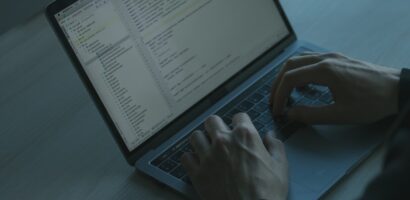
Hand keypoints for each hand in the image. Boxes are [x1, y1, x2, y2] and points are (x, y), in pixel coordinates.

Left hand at [181, 113, 287, 199]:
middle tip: (221, 138)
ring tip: (207, 149)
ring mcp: (207, 156)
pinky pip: (186, 157)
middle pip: (212, 121)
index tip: (241, 131)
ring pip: (196, 136)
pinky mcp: (197, 173)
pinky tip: (199, 164)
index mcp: (245, 135)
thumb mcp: (280, 166)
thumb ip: (275, 146)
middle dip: (217, 127)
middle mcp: (223, 141)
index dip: (241, 123)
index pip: (239, 116)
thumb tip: (270, 135)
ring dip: (202, 141)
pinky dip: (191, 159)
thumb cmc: (268, 191)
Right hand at [270, 52, 400, 123]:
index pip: (290, 79)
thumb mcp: (340, 114)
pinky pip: (311, 60)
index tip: (277, 110)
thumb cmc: (371, 103)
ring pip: (300, 60)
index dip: (279, 95)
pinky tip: (303, 85)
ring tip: (284, 93)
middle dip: (278, 84)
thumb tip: (290, 114)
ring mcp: (332, 56)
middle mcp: (325, 58)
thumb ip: (311, 115)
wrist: (398, 89)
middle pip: (290, 66)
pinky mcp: (339, 59)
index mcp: (324, 70)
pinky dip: (300, 71)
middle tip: (274, 101)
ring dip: (287, 76)